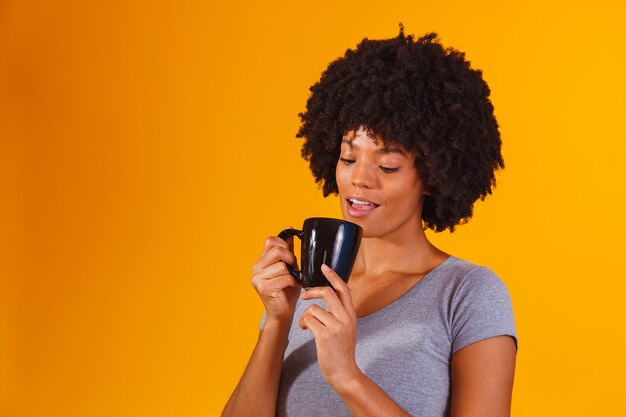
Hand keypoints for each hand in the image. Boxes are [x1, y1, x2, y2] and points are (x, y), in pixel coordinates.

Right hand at [251, 232, 302, 324]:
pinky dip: (294, 282)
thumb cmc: (286, 291)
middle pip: (276, 251)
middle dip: (290, 258)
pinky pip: (284, 277)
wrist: (283, 313)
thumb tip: (289, 229)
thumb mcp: (289, 267)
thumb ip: (287, 250)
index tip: (290, 255)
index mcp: (261, 261)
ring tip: (294, 280)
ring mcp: (258, 278)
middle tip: (294, 268)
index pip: (270, 240)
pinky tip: (294, 287)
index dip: (284, 244)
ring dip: (293, 273)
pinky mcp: (264, 288)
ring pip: (282, 266)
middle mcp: (256, 268)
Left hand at [298, 264, 359, 388]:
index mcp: (351, 314)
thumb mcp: (346, 328)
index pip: (344, 289)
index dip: (333, 276)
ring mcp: (336, 326)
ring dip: (305, 315)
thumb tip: (326, 297)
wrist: (344, 372)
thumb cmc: (341, 350)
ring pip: (313, 308)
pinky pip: (308, 319)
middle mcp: (346, 318)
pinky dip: (303, 323)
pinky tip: (305, 330)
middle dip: (312, 291)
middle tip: (303, 295)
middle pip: (327, 292)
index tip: (324, 266)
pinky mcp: (325, 335)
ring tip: (306, 324)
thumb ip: (339, 313)